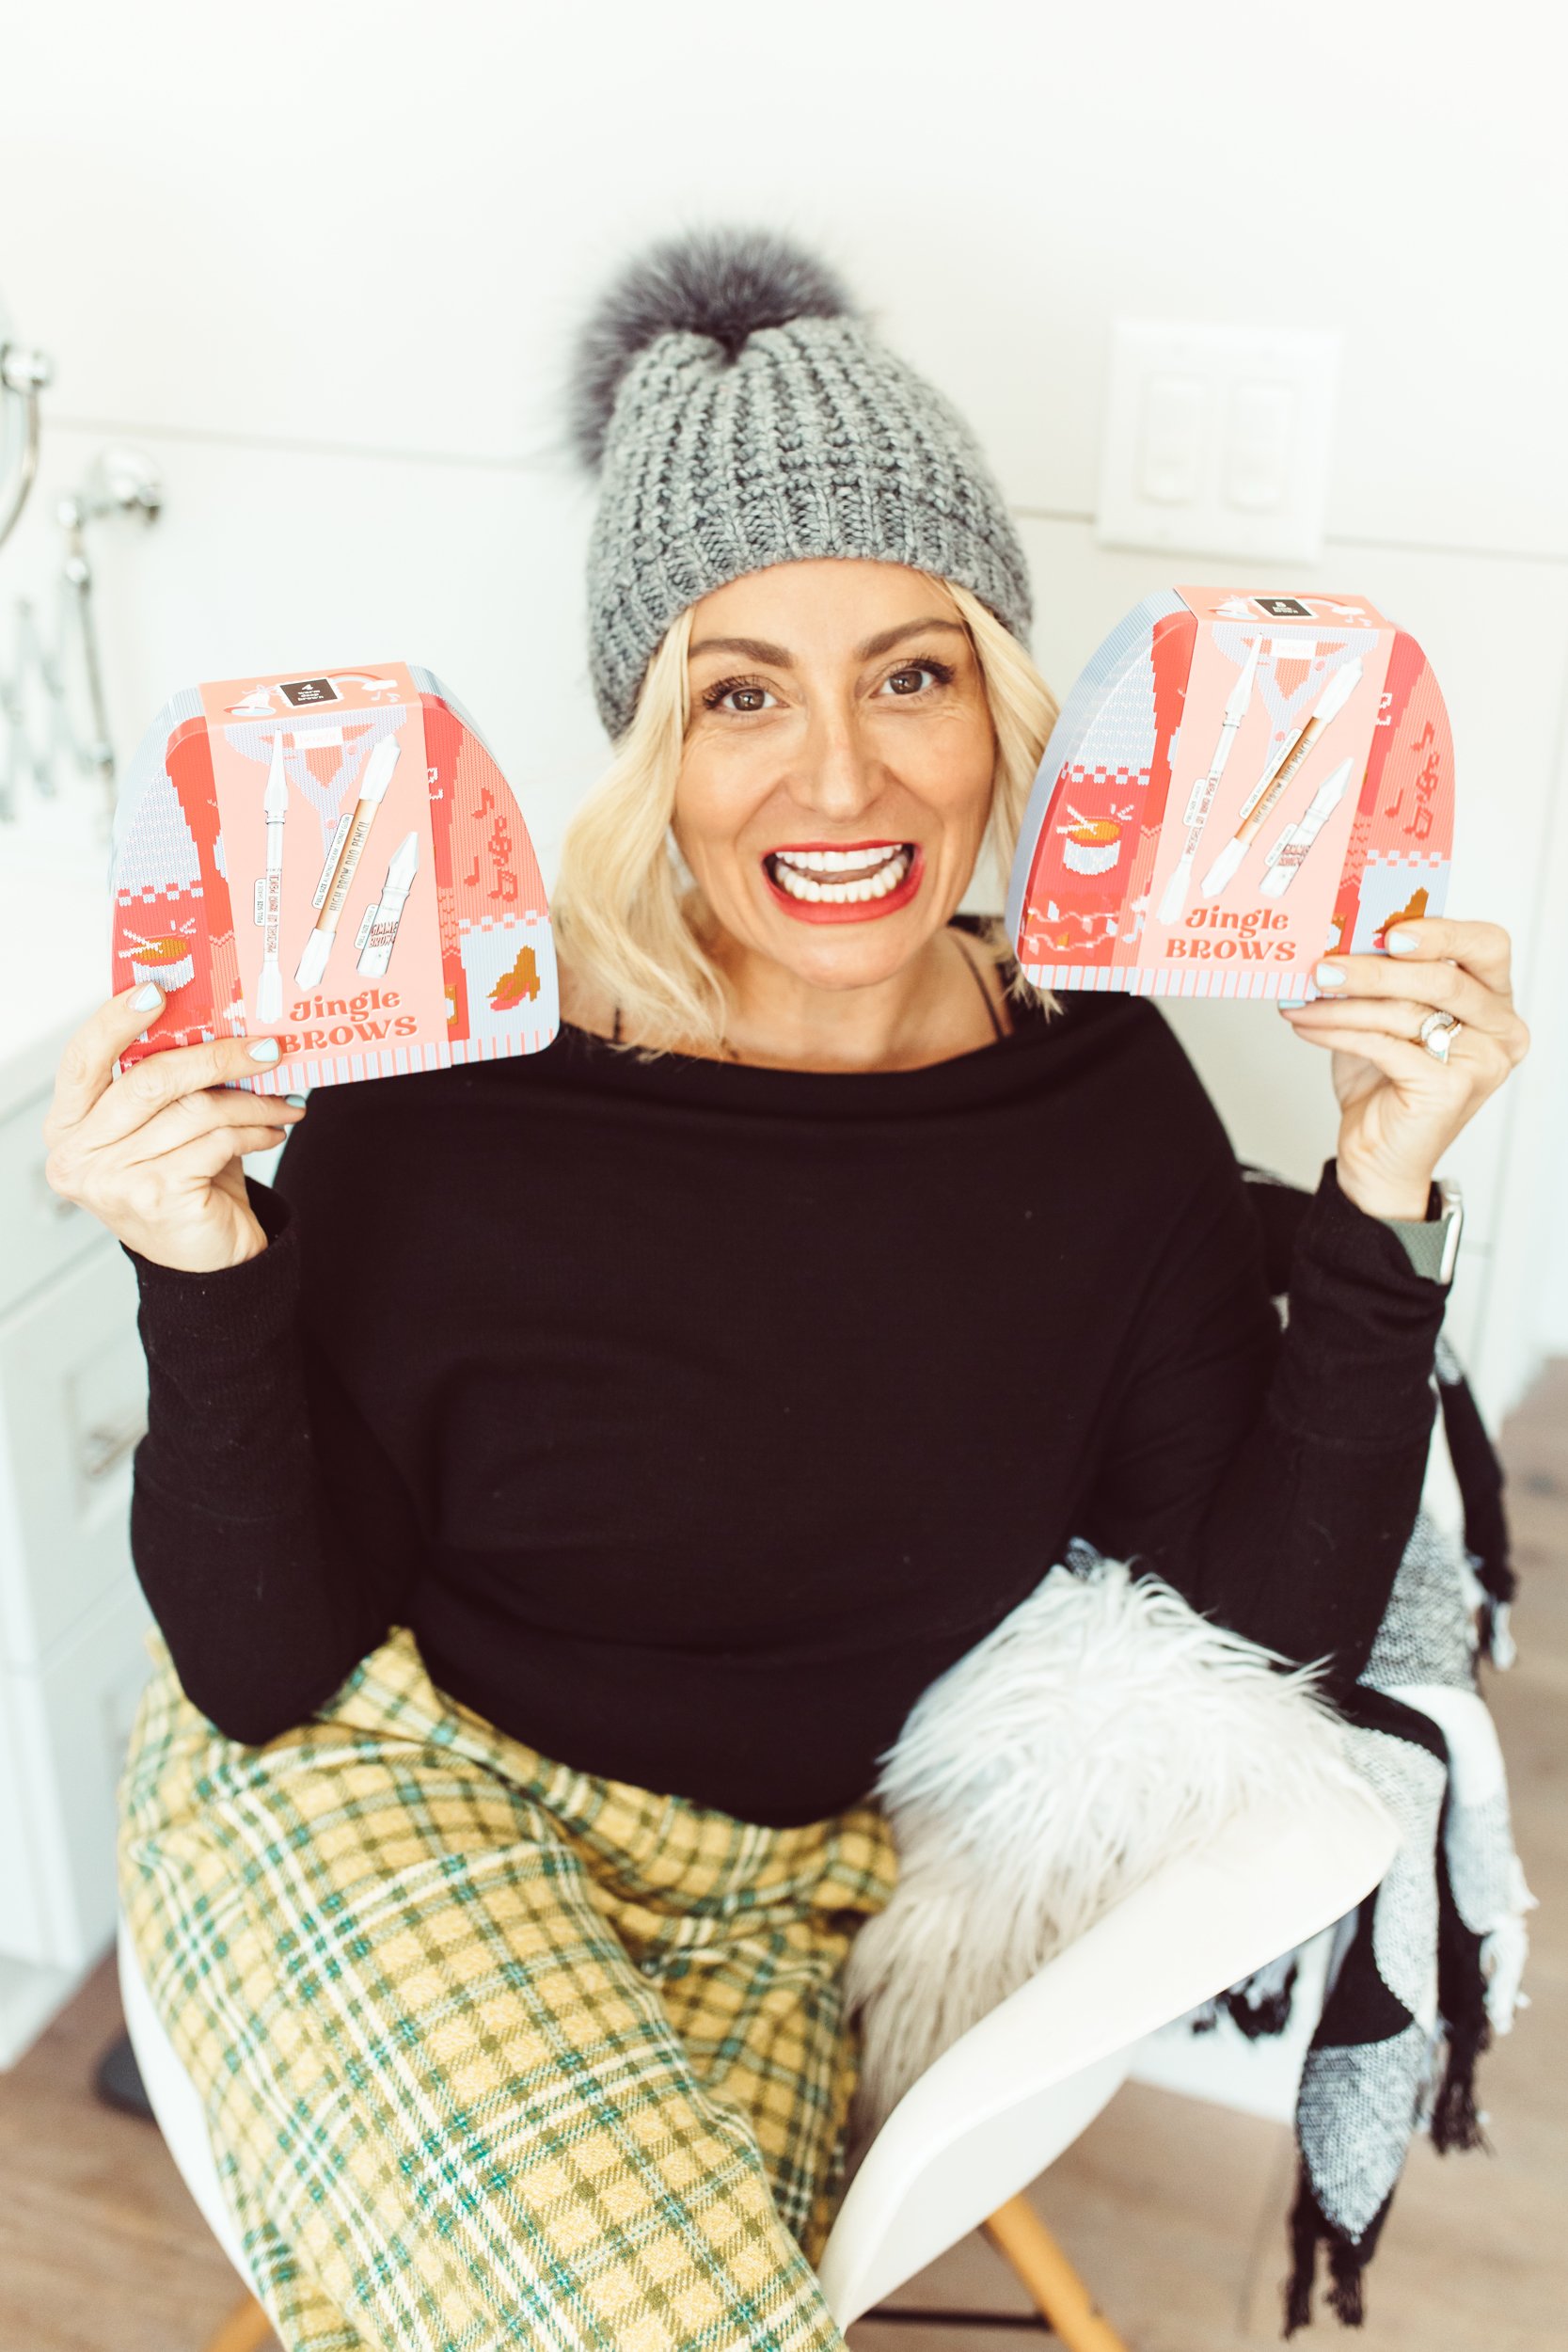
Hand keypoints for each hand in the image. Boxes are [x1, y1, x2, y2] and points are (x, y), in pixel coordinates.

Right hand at [43, 985, 306, 1271]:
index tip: (158, 990)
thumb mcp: (169, 1126)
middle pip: (149, 1080)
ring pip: (194, 1111)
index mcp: (69, 1126)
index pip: (82, 1059)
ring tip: (284, 1099)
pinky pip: (216, 1142)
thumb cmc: (186, 1184)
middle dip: (217, 1056)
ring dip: (252, 1101)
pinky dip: (255, 1131)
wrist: (208, 1262)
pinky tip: (274, 1131)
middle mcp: (78, 1154)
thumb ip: (173, 1082)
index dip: (117, 1020)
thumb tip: (219, 1023)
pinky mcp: (155, 1197)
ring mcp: (111, 1179)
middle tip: (266, 1047)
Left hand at [1277, 916, 1529, 1217]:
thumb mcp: (1385, 1019)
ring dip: (1344, 1003)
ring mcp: (1482, 1062)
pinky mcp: (1450, 1089)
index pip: (1487, 945)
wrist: (1376, 1155)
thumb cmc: (1383, 1082)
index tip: (1390, 931)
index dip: (1442, 932)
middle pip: (1443, 978)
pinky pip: (1386, 1046)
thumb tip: (1340, 936)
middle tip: (1323, 966)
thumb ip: (1383, 979)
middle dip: (1375, 969)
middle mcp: (1501, 1029)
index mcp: (1494, 999)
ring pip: (1407, 1013)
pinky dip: (1339, 1032)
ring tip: (1302, 999)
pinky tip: (1308, 1025)